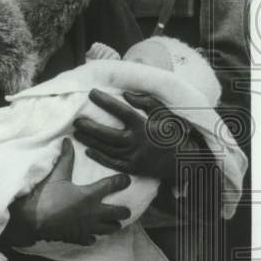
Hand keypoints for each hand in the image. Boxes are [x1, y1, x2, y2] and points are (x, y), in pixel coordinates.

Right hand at [4, 138, 131, 246]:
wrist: (32, 220)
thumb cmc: (45, 196)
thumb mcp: (56, 175)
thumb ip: (65, 158)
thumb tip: (68, 141)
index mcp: (89, 195)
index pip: (111, 186)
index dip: (121, 181)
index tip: (127, 179)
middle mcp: (93, 213)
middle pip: (118, 213)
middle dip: (123, 211)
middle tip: (125, 209)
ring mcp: (87, 228)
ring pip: (109, 229)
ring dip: (112, 225)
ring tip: (114, 223)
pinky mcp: (78, 238)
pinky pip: (92, 239)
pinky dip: (94, 236)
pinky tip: (92, 235)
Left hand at [74, 89, 189, 179]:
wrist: (184, 161)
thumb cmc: (172, 134)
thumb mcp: (165, 114)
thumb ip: (147, 102)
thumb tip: (126, 95)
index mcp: (145, 127)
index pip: (122, 111)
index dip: (106, 102)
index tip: (92, 93)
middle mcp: (138, 143)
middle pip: (109, 135)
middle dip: (91, 127)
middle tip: (76, 120)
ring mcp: (134, 157)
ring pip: (108, 149)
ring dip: (90, 141)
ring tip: (77, 132)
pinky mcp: (133, 168)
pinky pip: (113, 163)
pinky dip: (99, 157)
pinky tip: (87, 150)